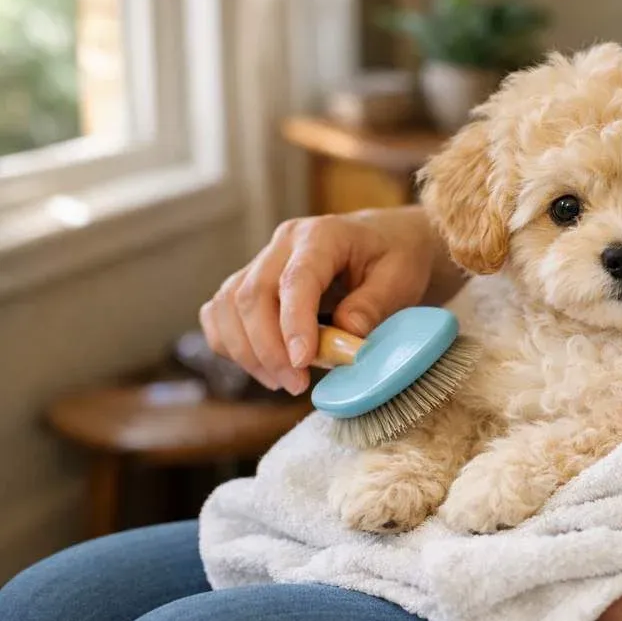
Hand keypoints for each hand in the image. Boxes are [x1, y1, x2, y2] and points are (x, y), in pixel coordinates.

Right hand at [200, 206, 448, 393]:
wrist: (387, 242)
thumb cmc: (396, 259)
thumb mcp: (401, 278)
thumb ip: (373, 306)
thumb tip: (344, 336)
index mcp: (323, 235)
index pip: (296, 279)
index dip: (294, 324)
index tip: (303, 363)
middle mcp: (284, 243)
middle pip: (252, 295)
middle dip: (268, 348)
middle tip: (296, 385)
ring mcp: (262, 260)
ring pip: (228, 305)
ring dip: (248, 352)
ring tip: (283, 382)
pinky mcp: (250, 281)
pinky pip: (219, 313)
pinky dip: (232, 344)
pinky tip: (263, 368)